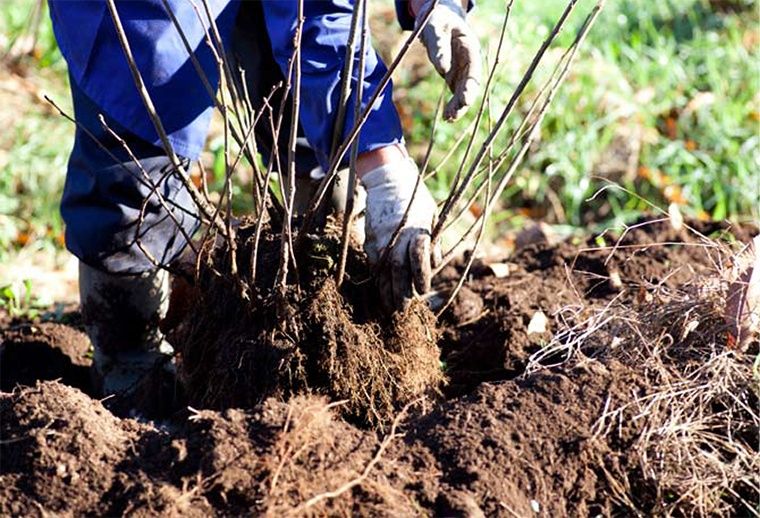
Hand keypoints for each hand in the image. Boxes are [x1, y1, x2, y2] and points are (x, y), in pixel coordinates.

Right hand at [361, 157, 439, 310]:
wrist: (387, 179)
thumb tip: (434, 264)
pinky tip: (380, 291)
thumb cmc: (415, 197)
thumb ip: (432, 241)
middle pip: (398, 270)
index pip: (417, 258)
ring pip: (383, 270)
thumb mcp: (430, 215)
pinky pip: (373, 263)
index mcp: (415, 229)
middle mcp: (396, 236)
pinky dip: (377, 279)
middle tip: (403, 311)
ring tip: (390, 308)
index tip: (423, 291)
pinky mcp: (370, 238)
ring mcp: (380, 238)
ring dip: (386, 291)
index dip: (421, 276)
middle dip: (400, 292)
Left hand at [414, 0, 481, 120]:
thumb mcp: (436, 27)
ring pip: (463, 92)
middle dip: (463, 101)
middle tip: (454, 115)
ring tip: (448, 119)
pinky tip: (446, 117)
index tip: (465, 100)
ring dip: (457, 107)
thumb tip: (443, 69)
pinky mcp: (454, 77)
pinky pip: (455, 94)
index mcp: (470, 47)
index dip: (471, 85)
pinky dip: (452, 106)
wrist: (437, 17)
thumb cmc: (437, 18)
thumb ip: (439, 45)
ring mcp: (463, 70)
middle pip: (471, 84)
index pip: (474, 69)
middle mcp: (470, 61)